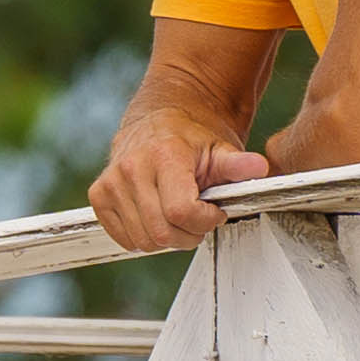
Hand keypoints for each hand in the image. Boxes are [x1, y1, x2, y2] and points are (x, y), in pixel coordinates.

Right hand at [91, 111, 269, 252]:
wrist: (161, 120)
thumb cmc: (193, 139)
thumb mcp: (221, 148)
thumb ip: (238, 165)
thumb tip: (260, 168)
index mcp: (164, 155)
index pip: (181, 212)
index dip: (204, 221)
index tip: (214, 211)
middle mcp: (132, 168)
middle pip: (162, 233)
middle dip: (189, 233)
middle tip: (199, 217)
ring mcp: (112, 182)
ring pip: (144, 241)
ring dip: (168, 237)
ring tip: (178, 214)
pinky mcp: (99, 194)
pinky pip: (124, 238)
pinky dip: (144, 236)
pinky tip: (157, 215)